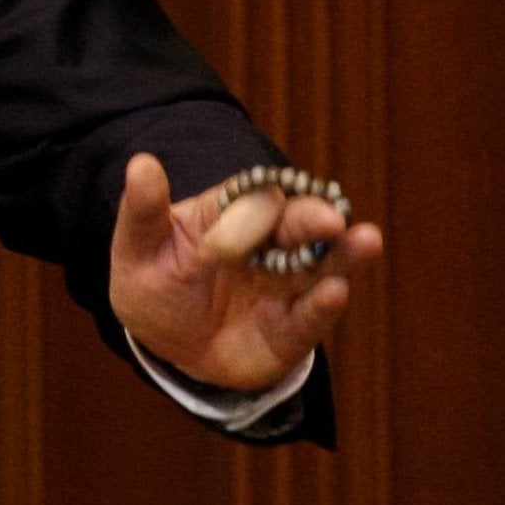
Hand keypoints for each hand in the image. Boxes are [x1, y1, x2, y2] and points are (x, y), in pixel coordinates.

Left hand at [108, 152, 383, 391]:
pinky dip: (322, 305)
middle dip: (314, 220)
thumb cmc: (153, 278)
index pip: (253, 197)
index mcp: (231, 214)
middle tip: (331, 217)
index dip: (265, 198)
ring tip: (366, 239)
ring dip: (344, 256)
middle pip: (296, 227)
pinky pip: (309, 317)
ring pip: (320, 267)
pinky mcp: (291, 331)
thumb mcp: (138, 245)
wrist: (164, 341)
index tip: (275, 198)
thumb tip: (141, 163)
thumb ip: (143, 209)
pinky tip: (336, 290)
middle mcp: (269, 246)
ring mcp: (284, 287)